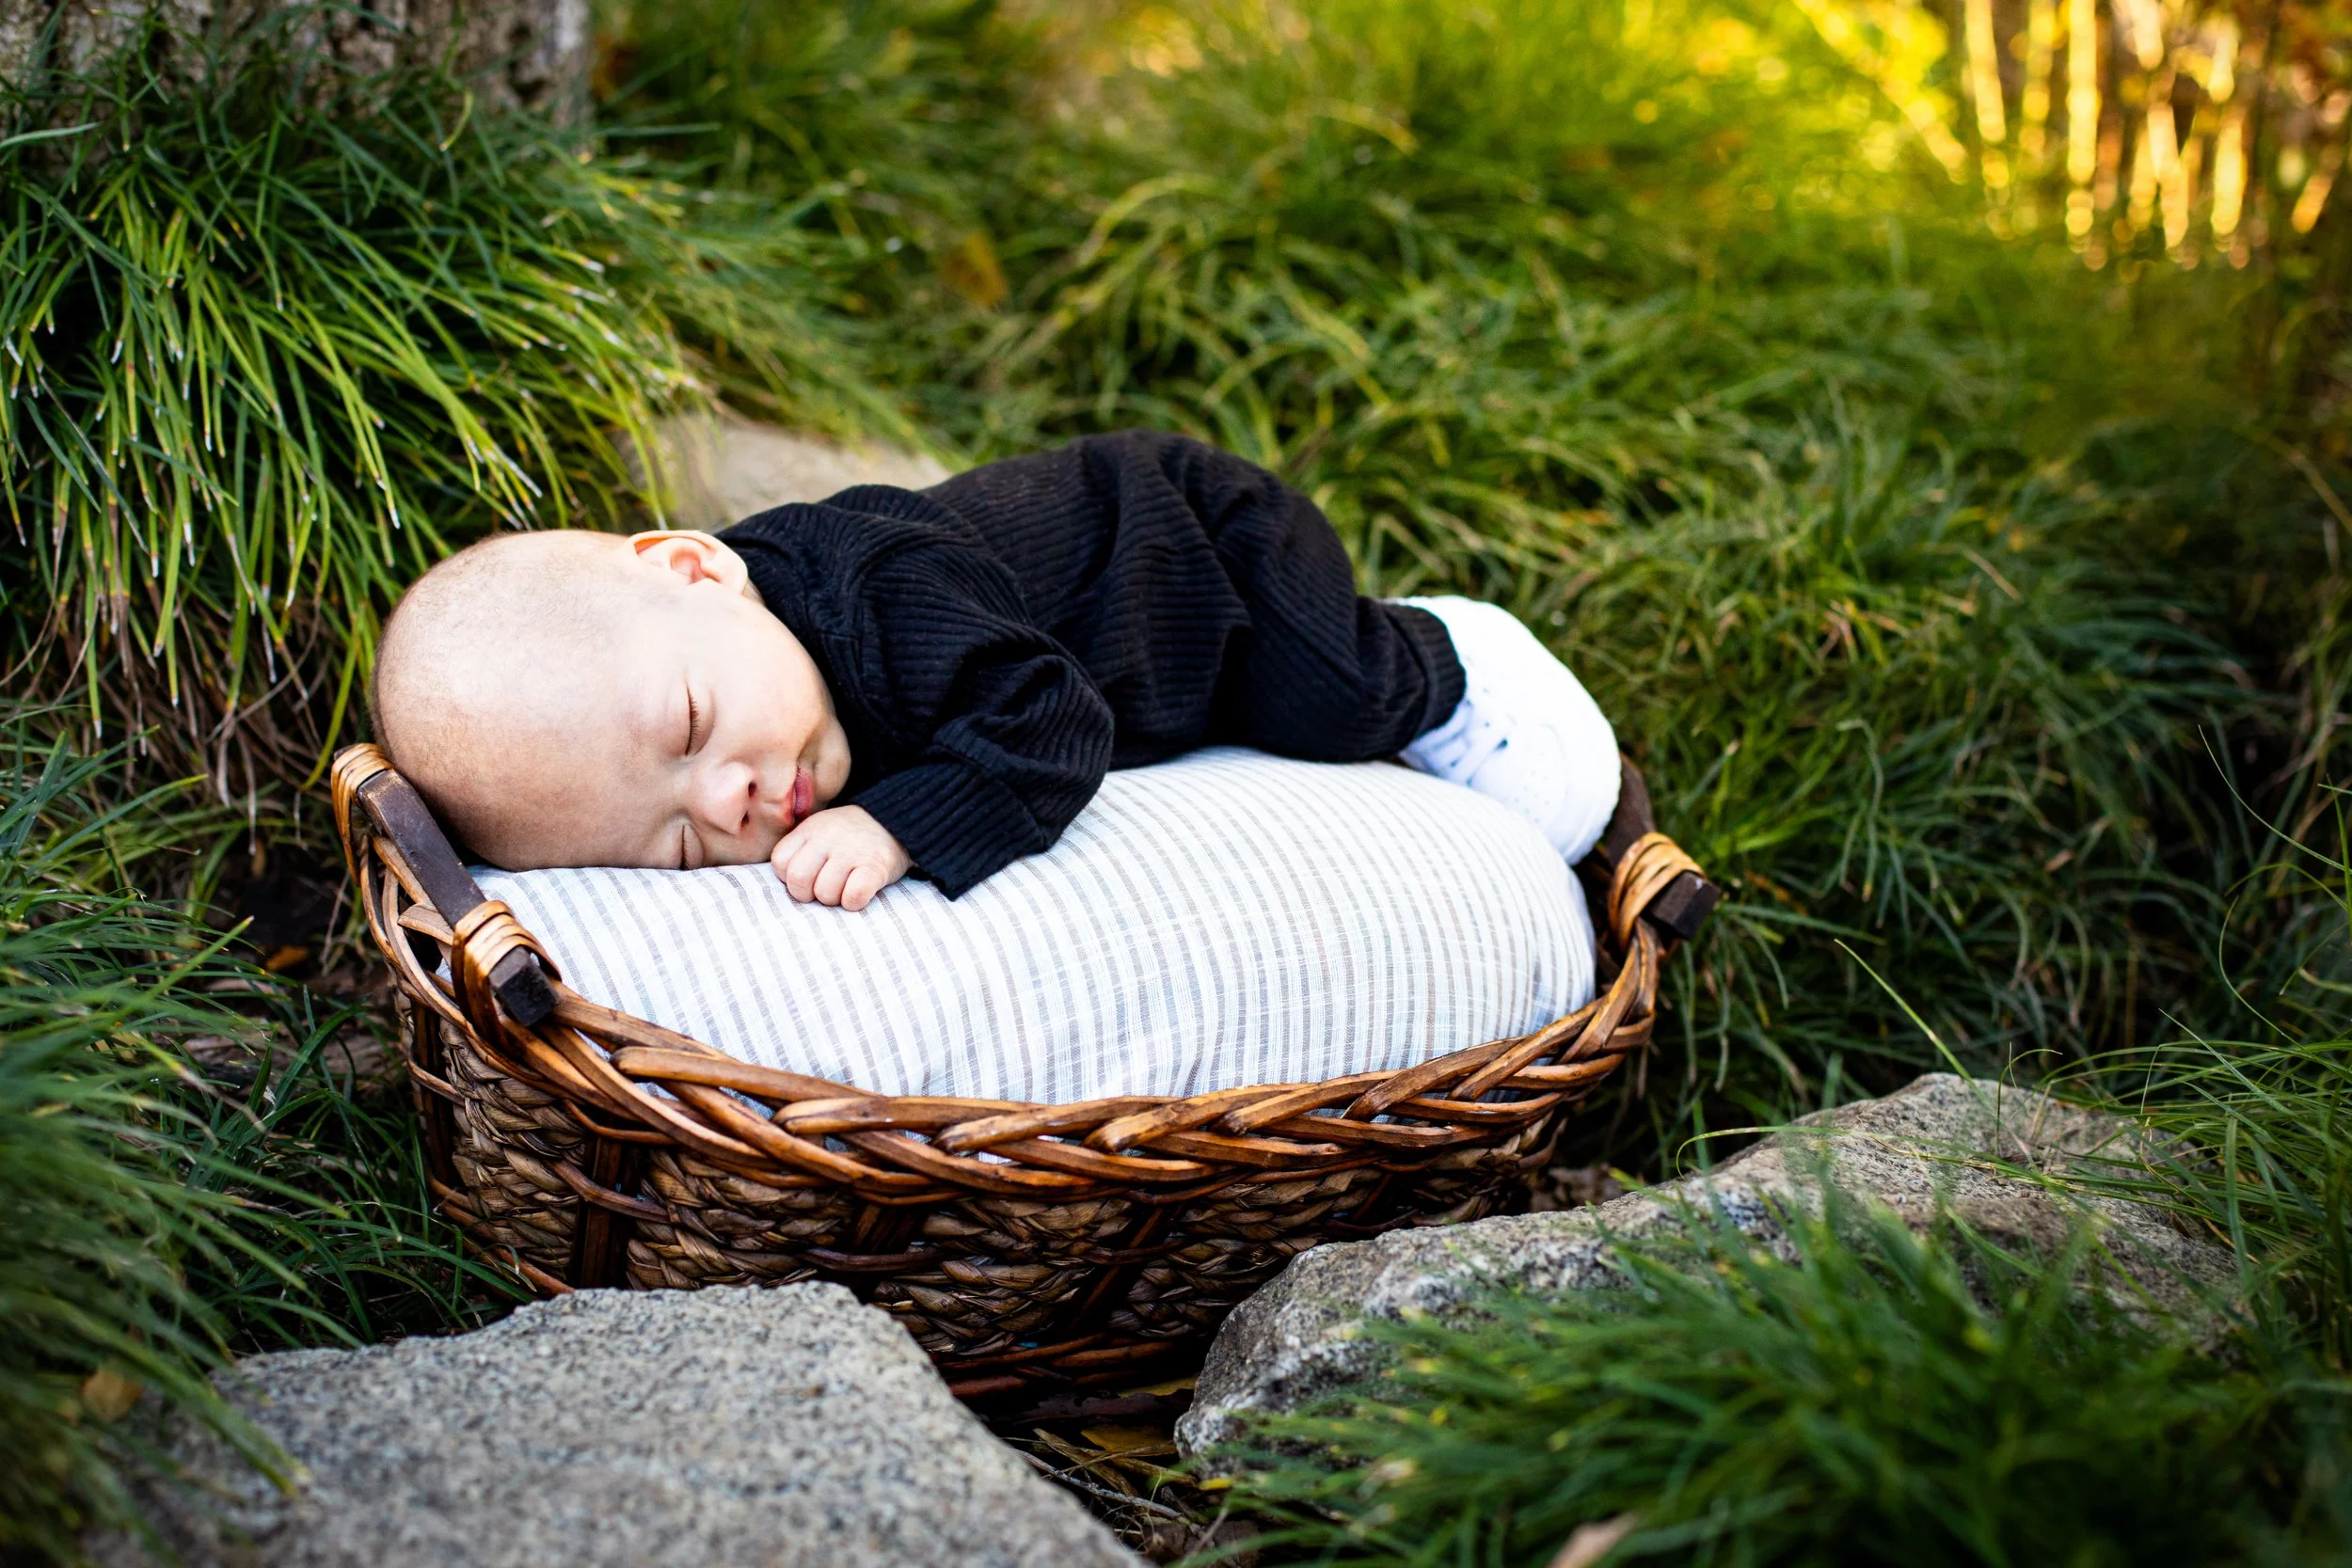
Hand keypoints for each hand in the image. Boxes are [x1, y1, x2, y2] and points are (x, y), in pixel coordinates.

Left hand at [769, 805, 911, 910]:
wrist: (899, 820)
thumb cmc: (852, 836)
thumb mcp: (822, 829)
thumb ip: (801, 848)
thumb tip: (785, 880)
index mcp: (810, 829)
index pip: (780, 861)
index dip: (790, 876)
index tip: (809, 875)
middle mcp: (828, 837)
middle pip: (797, 880)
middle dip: (808, 894)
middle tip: (824, 889)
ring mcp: (852, 851)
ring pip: (825, 893)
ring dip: (835, 899)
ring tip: (845, 887)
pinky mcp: (876, 866)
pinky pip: (853, 896)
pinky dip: (855, 902)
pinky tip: (861, 893)